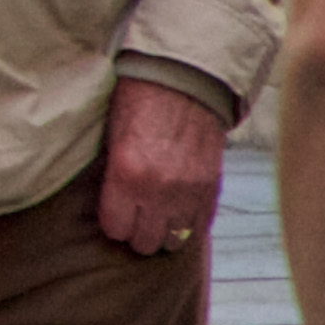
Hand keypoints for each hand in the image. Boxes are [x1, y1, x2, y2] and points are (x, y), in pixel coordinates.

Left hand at [94, 72, 232, 256]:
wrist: (185, 82)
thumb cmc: (140, 103)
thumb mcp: (113, 138)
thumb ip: (113, 177)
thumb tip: (114, 206)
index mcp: (127, 175)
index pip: (116, 229)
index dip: (113, 223)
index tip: (115, 214)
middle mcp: (159, 190)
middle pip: (145, 242)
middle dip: (137, 233)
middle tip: (136, 218)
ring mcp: (189, 192)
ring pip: (175, 240)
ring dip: (164, 231)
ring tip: (158, 217)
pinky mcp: (212, 188)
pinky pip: (200, 226)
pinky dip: (188, 223)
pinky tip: (179, 211)